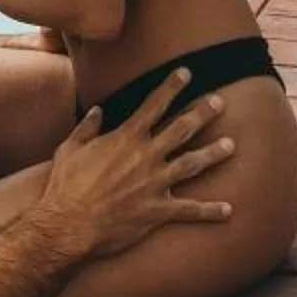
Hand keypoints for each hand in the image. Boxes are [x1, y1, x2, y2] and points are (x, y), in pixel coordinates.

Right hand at [30, 69, 238, 261]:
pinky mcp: (158, 211)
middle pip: (182, 128)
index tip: (186, 73)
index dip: (172, 86)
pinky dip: (210, 210)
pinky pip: (190, 210)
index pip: (154, 104)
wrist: (67, 223)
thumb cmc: (65, 186)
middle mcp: (146, 156)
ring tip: (231, 146)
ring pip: (193, 164)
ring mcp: (155, 184)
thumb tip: (97, 111)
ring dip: (214, 154)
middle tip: (220, 102)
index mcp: (125, 138)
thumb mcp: (69, 149)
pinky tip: (229, 210)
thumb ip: (86, 128)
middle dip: (203, 113)